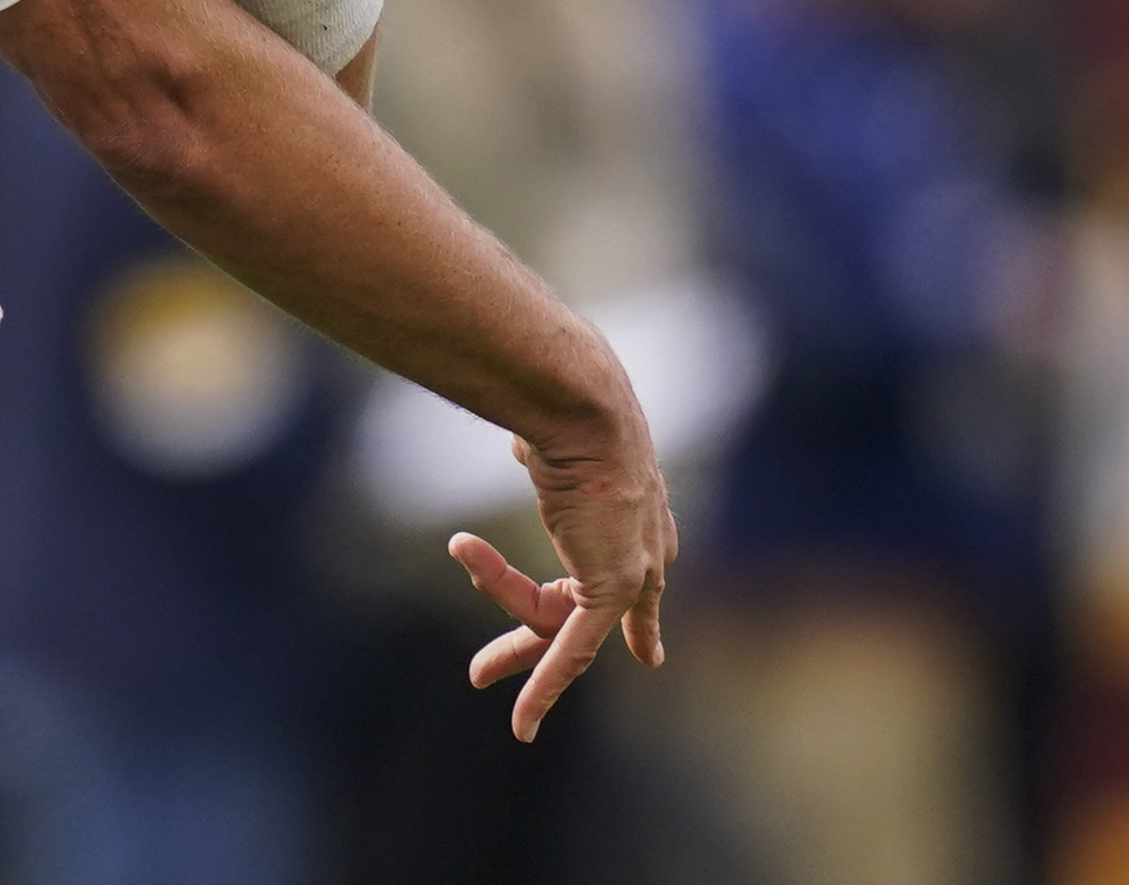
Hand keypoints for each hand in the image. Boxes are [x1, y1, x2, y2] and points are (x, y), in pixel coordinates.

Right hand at [447, 427, 677, 743]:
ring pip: (559, 628)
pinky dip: (545, 687)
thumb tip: (526, 442)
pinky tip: (524, 724)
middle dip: (536, 649)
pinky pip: (571, 647)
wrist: (582, 404)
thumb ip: (544, 455)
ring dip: (515, 652)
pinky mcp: (613, 589)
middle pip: (585, 616)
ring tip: (477, 670)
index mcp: (638, 516)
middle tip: (489, 672)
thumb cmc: (562, 405)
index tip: (652, 656)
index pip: (631, 581)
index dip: (637, 621)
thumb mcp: (551, 440)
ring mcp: (633, 573)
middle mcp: (644, 551)